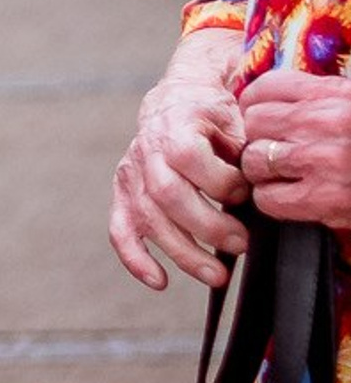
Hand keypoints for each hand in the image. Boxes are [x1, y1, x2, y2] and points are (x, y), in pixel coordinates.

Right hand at [110, 71, 247, 288]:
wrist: (174, 101)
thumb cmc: (210, 115)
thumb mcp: (233, 120)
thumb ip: (244, 152)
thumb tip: (263, 186)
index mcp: (173, 129)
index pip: (191, 160)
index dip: (224, 184)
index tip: (248, 194)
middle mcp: (146, 154)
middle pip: (168, 196)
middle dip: (208, 227)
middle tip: (242, 244)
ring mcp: (132, 176)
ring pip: (148, 219)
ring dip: (182, 253)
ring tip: (217, 276)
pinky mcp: (124, 195)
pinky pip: (120, 230)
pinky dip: (135, 258)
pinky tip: (159, 280)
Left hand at [238, 70, 350, 232]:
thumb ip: (319, 98)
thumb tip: (267, 101)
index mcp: (335, 94)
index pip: (265, 86)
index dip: (256, 103)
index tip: (261, 115)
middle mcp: (324, 122)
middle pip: (254, 122)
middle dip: (259, 137)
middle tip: (276, 149)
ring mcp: (322, 161)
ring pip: (254, 159)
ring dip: (263, 171)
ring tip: (284, 175)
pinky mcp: (325, 199)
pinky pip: (268, 198)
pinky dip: (273, 201)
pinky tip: (291, 199)